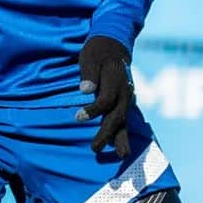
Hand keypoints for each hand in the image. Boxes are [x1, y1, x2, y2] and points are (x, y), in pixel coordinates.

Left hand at [75, 36, 133, 157]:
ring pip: (124, 121)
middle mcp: (124, 92)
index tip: (77, 117)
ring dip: (121, 139)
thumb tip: (85, 89)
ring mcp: (126, 98)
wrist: (114, 46)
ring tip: (122, 156)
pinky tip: (121, 149)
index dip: (92, 110)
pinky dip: (123, 135)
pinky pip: (124, 121)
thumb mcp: (89, 57)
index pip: (106, 100)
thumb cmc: (97, 52)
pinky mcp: (124, 103)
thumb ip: (89, 73)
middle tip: (95, 148)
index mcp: (115, 80)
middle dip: (107, 133)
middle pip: (116, 115)